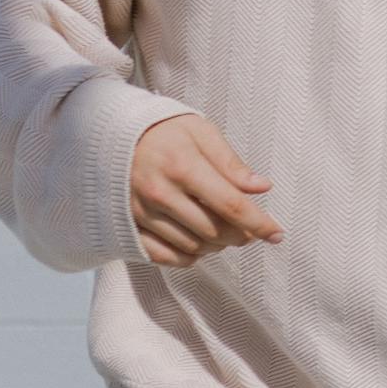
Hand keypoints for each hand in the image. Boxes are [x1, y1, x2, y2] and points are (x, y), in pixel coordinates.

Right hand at [128, 113, 282, 266]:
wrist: (109, 134)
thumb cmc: (163, 130)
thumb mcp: (200, 132)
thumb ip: (231, 162)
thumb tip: (262, 187)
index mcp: (182, 166)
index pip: (230, 204)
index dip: (259, 223)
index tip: (277, 234)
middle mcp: (159, 193)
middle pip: (214, 231)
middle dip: (241, 235)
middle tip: (250, 230)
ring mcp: (141, 213)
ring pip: (192, 246)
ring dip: (217, 245)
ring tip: (226, 232)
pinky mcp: (128, 226)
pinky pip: (164, 256)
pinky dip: (188, 257)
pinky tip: (200, 244)